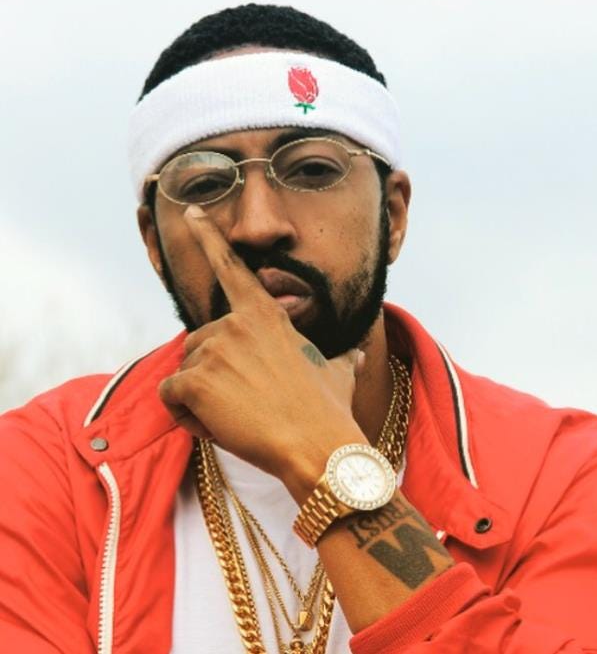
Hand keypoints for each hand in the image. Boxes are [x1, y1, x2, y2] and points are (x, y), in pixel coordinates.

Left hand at [159, 205, 366, 500]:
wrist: (318, 444)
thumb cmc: (329, 408)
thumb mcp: (339, 370)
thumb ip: (344, 355)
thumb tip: (364, 351)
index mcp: (266, 315)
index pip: (232, 269)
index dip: (209, 238)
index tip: (190, 212)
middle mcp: (235, 324)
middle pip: (198, 343)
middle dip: (211, 374)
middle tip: (244, 404)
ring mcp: (214, 350)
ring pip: (184, 372)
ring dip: (201, 399)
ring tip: (237, 418)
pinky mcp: (196, 381)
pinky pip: (171, 397)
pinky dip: (186, 415)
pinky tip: (218, 427)